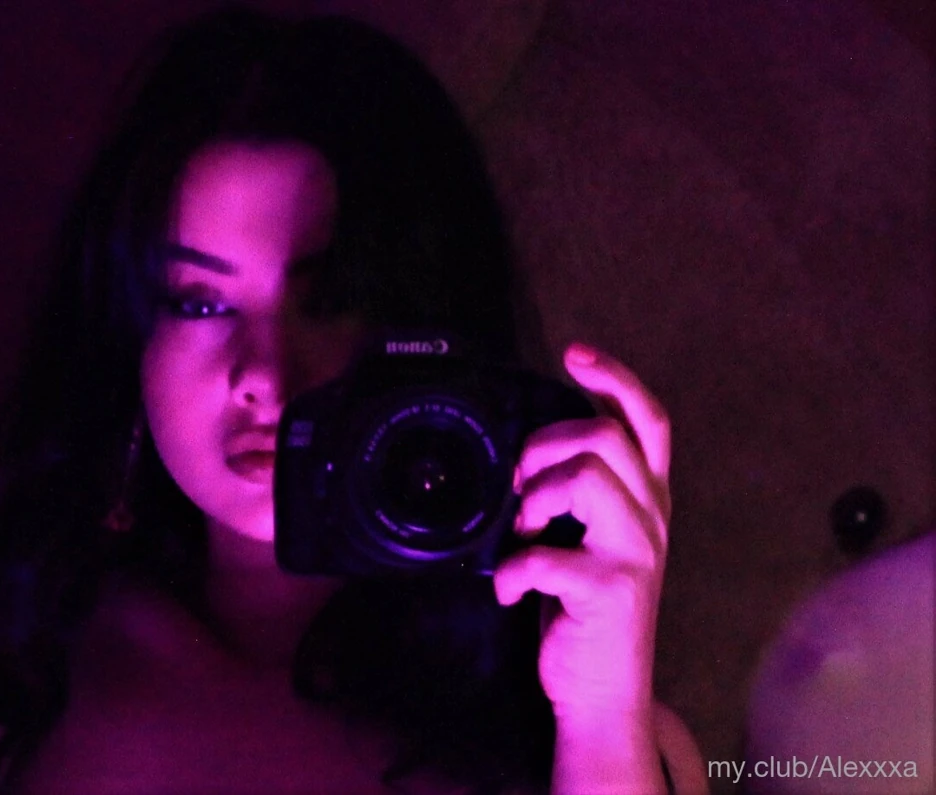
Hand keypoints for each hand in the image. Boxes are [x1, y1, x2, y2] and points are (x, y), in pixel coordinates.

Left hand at [493, 342, 670, 728]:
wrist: (605, 691)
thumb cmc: (587, 604)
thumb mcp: (596, 536)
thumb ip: (582, 490)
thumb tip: (530, 450)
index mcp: (648, 497)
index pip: (649, 420)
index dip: (615, 378)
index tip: (573, 354)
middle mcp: (652, 517)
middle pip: (605, 436)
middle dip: (545, 445)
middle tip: (521, 482)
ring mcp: (636, 553)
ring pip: (587, 475)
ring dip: (536, 496)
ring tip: (525, 530)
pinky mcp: (609, 590)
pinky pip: (545, 555)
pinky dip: (511, 569)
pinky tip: (507, 588)